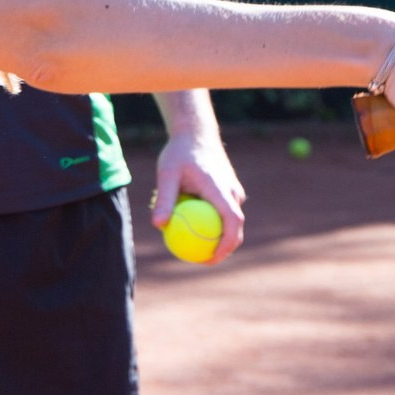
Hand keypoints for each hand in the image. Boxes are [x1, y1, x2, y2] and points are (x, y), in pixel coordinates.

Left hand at [148, 127, 246, 261]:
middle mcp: (232, 191)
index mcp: (220, 189)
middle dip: (225, 248)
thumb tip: (158, 225)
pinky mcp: (230, 190)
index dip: (226, 244)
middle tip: (204, 261)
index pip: (232, 221)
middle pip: (236, 227)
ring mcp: (233, 190)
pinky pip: (225, 212)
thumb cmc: (179, 152)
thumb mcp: (167, 173)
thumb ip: (165, 198)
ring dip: (220, 236)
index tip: (212, 258)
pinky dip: (216, 223)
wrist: (196, 133)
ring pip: (231, 220)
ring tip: (198, 249)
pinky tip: (196, 229)